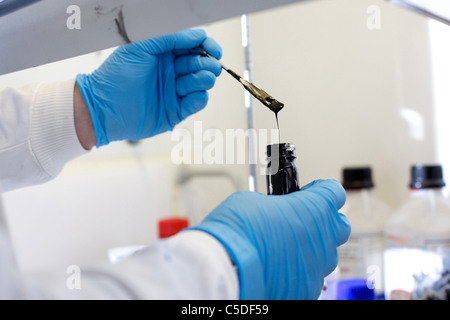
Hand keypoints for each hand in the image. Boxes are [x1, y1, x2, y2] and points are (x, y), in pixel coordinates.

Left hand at [76, 29, 221, 146]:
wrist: (103, 108)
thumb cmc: (116, 75)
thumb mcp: (140, 47)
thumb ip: (168, 37)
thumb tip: (197, 34)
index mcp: (163, 54)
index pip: (191, 46)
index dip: (205, 46)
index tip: (214, 49)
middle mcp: (170, 72)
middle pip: (198, 64)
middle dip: (207, 64)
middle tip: (212, 66)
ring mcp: (173, 91)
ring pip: (198, 83)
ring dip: (205, 80)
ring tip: (205, 78)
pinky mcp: (175, 111)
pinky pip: (194, 104)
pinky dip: (199, 99)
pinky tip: (198, 95)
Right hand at [191, 179, 350, 299]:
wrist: (227, 267)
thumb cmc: (238, 231)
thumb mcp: (254, 201)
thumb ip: (275, 204)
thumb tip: (275, 211)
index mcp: (315, 209)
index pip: (335, 192)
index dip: (321, 191)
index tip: (311, 193)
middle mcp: (323, 239)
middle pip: (338, 227)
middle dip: (323, 222)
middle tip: (300, 221)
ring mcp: (317, 268)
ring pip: (324, 255)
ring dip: (310, 249)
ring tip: (283, 248)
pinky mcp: (306, 290)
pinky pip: (309, 277)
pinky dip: (297, 271)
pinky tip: (277, 267)